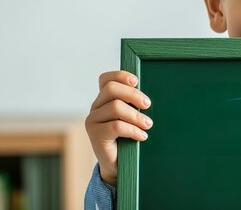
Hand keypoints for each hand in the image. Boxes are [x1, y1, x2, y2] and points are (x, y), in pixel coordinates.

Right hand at [85, 71, 152, 185]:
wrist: (118, 165)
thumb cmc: (128, 138)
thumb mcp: (131, 117)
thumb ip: (133, 104)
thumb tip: (147, 96)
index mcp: (104, 99)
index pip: (105, 79)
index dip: (120, 76)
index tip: (137, 81)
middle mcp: (95, 107)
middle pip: (111, 89)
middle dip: (133, 94)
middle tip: (147, 105)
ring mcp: (93, 120)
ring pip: (115, 107)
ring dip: (136, 115)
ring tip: (148, 124)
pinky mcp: (95, 135)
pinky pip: (116, 126)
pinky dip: (133, 130)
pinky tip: (142, 136)